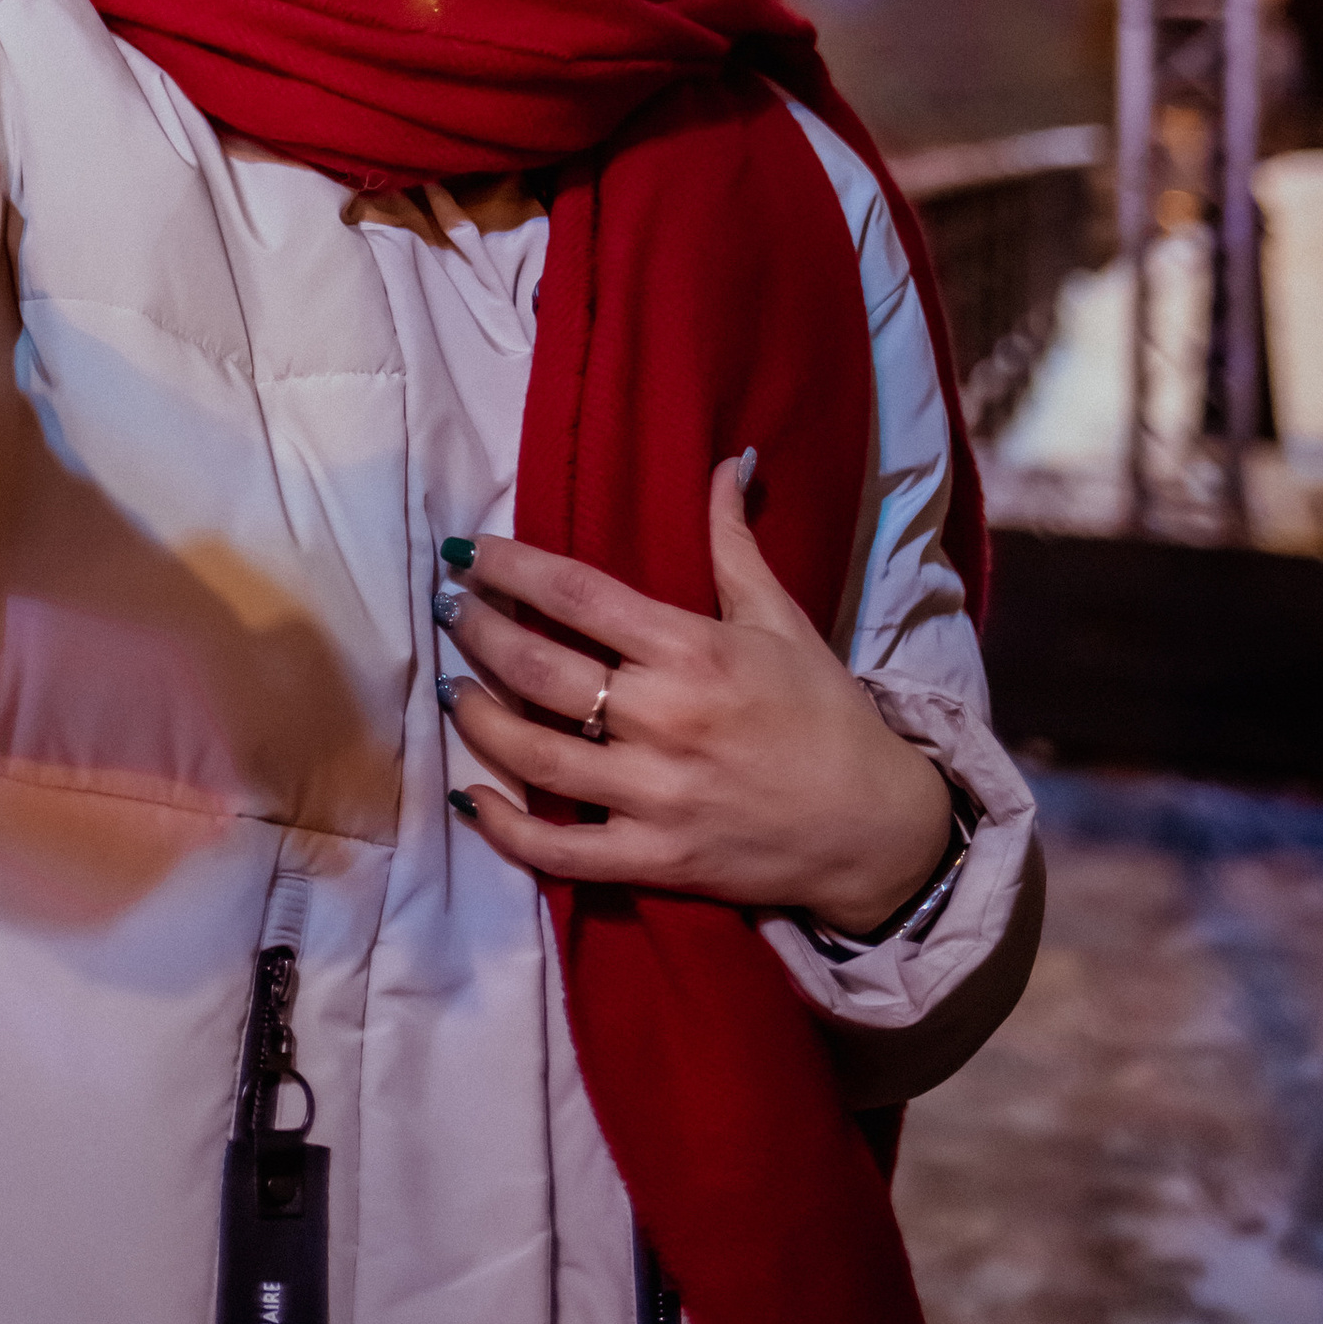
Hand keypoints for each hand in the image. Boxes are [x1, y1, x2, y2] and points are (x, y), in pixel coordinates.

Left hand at [437, 458, 952, 931]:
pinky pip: (558, 852)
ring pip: (534, 756)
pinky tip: (468, 797)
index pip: (579, 597)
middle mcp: (664, 720)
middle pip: (539, 671)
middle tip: (448, 610)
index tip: (468, 553)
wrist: (875, 827)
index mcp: (693, 651)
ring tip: (450, 687)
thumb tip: (726, 463)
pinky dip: (504, 829)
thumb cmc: (824, 712)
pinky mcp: (653, 861)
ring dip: (477, 718)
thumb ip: (734, 542)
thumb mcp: (782, 619)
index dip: (512, 570)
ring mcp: (654, 797)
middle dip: (479, 634)